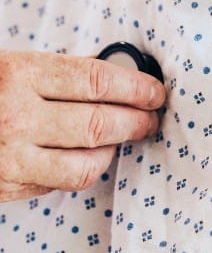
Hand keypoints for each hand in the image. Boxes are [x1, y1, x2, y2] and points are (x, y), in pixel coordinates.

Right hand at [0, 50, 165, 202]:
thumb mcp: (8, 66)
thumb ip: (55, 74)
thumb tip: (118, 77)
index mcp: (18, 73)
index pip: (98, 80)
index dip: (138, 87)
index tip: (156, 92)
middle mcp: (15, 115)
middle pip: (101, 122)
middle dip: (138, 121)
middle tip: (152, 118)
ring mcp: (10, 156)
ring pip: (89, 161)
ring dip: (117, 148)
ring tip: (128, 136)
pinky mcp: (8, 185)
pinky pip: (65, 181)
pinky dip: (88, 168)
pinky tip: (92, 156)